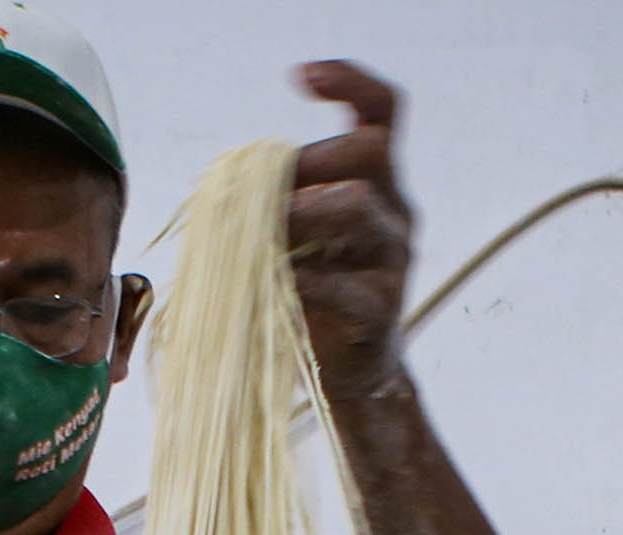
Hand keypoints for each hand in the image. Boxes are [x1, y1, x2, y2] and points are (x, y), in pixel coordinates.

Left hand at [289, 61, 414, 402]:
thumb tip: (228, 181)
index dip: (349, 82)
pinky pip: (350, 284)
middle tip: (272, 185)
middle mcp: (393, 210)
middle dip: (313, 157)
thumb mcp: (297, 234)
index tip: (300, 76)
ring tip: (272, 221)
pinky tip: (277, 279)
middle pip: (370, 150)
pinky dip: (306, 277)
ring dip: (307, 206)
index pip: (381, 112)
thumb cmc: (315, 291)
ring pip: (363, 207)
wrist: (350, 371)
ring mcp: (393, 258)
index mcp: (375, 182)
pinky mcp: (383, 308)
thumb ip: (274, 199)